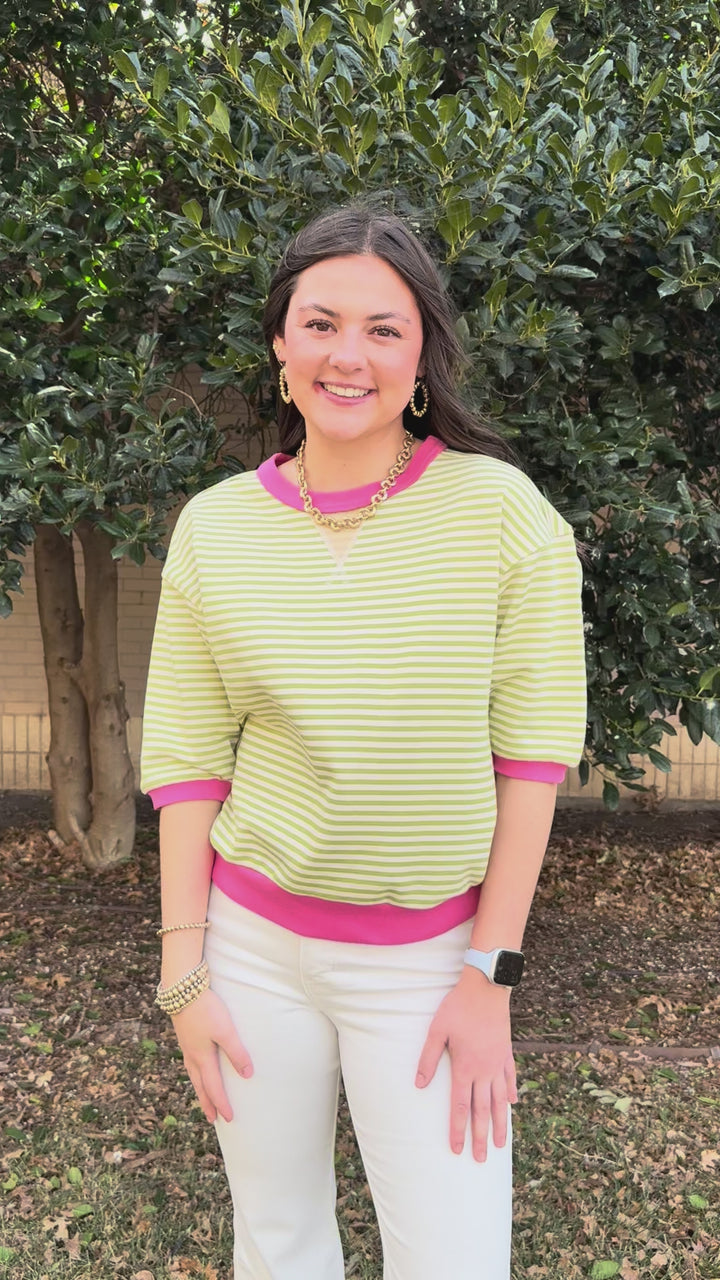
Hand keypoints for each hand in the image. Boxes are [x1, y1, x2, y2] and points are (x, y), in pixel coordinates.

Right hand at [171, 987, 252, 1122]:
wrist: (182, 988)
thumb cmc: (206, 1009)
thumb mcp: (225, 1031)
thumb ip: (236, 1052)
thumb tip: (247, 1075)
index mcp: (202, 1057)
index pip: (214, 1087)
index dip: (222, 1104)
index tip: (229, 1119)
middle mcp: (192, 1055)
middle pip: (200, 1085)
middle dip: (207, 1102)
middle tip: (212, 1118)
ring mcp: (186, 1046)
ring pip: (193, 1074)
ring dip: (200, 1089)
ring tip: (204, 1098)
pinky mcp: (185, 1036)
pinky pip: (190, 1063)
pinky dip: (195, 1073)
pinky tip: (197, 1067)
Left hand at [415, 968, 516, 1161]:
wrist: (486, 988)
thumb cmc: (457, 1007)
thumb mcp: (437, 1031)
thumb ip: (428, 1059)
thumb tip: (419, 1085)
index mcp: (465, 1068)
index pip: (460, 1108)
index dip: (458, 1131)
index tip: (457, 1151)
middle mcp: (484, 1071)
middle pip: (482, 1111)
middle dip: (480, 1138)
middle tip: (481, 1160)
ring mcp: (498, 1063)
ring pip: (500, 1101)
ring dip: (500, 1124)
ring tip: (500, 1144)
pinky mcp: (506, 1052)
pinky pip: (510, 1078)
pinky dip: (511, 1094)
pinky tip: (512, 1105)